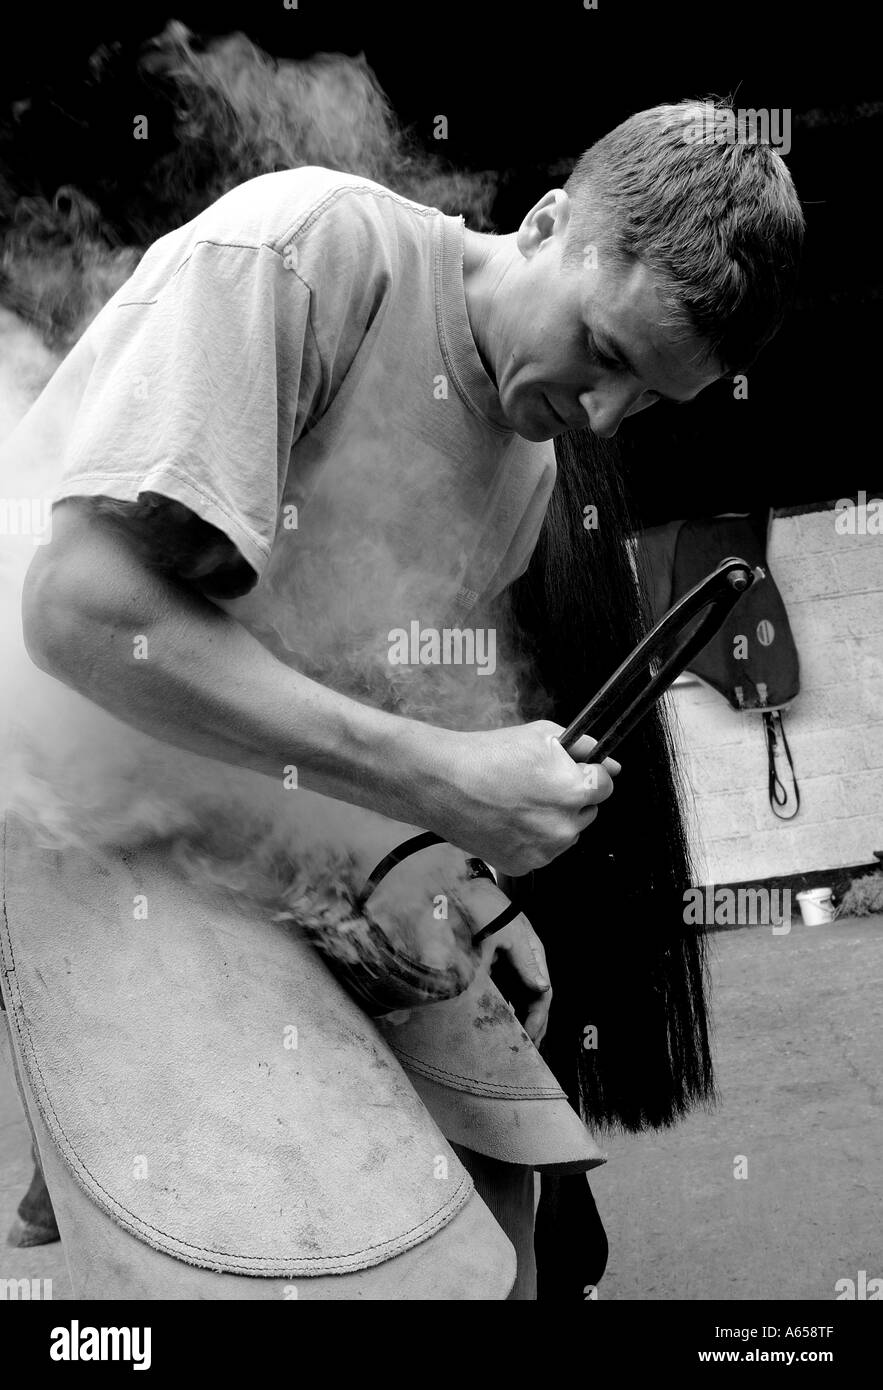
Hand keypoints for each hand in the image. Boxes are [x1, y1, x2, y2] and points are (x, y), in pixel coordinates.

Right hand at [421, 720, 621, 876]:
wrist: (443, 783)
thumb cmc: (488, 756)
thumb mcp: (542, 735)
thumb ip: (584, 748)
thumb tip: (612, 765)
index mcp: (574, 791)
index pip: (605, 785)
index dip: (586, 773)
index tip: (569, 770)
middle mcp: (564, 827)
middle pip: (586, 812)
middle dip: (570, 798)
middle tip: (536, 783)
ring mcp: (544, 851)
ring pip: (565, 834)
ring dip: (553, 821)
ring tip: (517, 802)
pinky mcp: (522, 866)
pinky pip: (540, 851)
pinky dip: (530, 839)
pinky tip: (507, 820)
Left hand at [485, 916, 551, 1046]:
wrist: (463, 889)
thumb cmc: (487, 907)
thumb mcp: (506, 934)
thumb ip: (523, 962)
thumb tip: (543, 989)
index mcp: (533, 953)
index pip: (543, 993)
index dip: (538, 1017)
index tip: (529, 1036)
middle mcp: (525, 960)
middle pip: (535, 998)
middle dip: (535, 1025)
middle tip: (528, 1049)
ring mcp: (509, 963)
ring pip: (521, 997)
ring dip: (522, 1019)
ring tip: (522, 1043)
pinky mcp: (493, 964)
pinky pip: (504, 991)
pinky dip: (506, 1008)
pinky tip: (504, 1021)